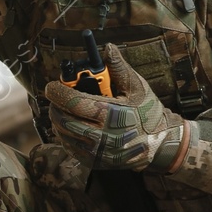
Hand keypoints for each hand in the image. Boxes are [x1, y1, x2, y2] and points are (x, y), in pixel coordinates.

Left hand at [44, 43, 188, 171]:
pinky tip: (70, 125)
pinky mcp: (95, 162)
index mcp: (109, 114)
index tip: (52, 85)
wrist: (160, 144)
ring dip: (58, 120)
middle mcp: (101, 135)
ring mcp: (96, 152)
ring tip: (62, 110)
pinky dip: (65, 135)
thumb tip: (108, 49)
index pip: (72, 102)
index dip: (57, 92)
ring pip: (63, 134)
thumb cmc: (148, 112)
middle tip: (56, 97)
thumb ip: (119, 68)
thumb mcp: (137, 87)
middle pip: (63, 119)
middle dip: (55, 106)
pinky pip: (69, 148)